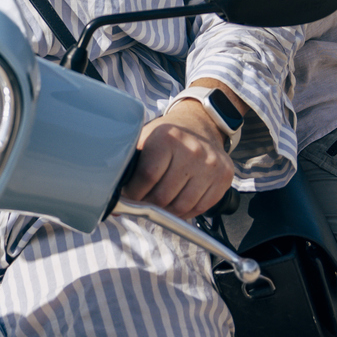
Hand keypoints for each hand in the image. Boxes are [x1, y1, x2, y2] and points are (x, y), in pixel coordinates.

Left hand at [123, 100, 234, 219]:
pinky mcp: (224, 177)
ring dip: (166, 211)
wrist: (201, 124)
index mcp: (168, 138)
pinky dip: (185, 212)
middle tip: (143, 202)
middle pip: (164, 196)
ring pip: (182, 207)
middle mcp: (192, 150)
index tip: (128, 196)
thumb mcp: (145, 138)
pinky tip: (177, 202)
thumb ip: (129, 165)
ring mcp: (211, 165)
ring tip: (159, 203)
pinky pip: (200, 208)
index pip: (147, 177)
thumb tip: (112, 203)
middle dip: (148, 204)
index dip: (134, 193)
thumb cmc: (168, 136)